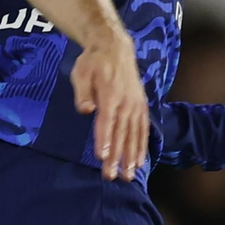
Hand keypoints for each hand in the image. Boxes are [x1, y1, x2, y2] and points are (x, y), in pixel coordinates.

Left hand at [71, 30, 148, 181]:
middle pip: (121, 134)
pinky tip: (140, 161)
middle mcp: (126, 102)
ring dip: (131, 157)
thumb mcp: (81, 72)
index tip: (103, 158)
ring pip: (134, 135)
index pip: (106, 122)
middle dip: (117, 157)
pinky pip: (143, 129)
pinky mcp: (141, 106)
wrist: (115, 47)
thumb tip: (85, 111)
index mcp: (110, 95)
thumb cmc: (93, 62)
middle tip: (112, 177)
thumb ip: (82, 93)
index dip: (104, 140)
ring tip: (129, 175)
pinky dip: (142, 146)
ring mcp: (136, 105)